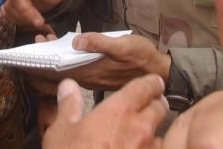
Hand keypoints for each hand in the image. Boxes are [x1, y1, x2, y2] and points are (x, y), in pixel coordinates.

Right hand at [42, 75, 166, 148]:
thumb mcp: (60, 133)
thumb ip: (68, 106)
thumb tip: (67, 86)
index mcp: (120, 111)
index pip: (145, 86)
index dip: (150, 83)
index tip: (152, 82)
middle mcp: (141, 129)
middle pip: (160, 107)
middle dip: (156, 105)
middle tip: (149, 106)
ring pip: (162, 135)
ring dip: (154, 134)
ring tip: (142, 139)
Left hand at [46, 33, 168, 90]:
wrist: (159, 71)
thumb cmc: (142, 57)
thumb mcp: (123, 45)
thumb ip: (99, 43)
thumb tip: (76, 40)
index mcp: (91, 73)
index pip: (58, 74)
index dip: (43, 64)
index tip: (33, 50)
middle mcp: (89, 79)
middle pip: (59, 73)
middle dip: (46, 58)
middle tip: (39, 40)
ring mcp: (94, 78)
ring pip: (67, 70)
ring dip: (56, 58)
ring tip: (49, 41)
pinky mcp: (100, 76)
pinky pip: (77, 69)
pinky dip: (67, 59)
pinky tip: (68, 48)